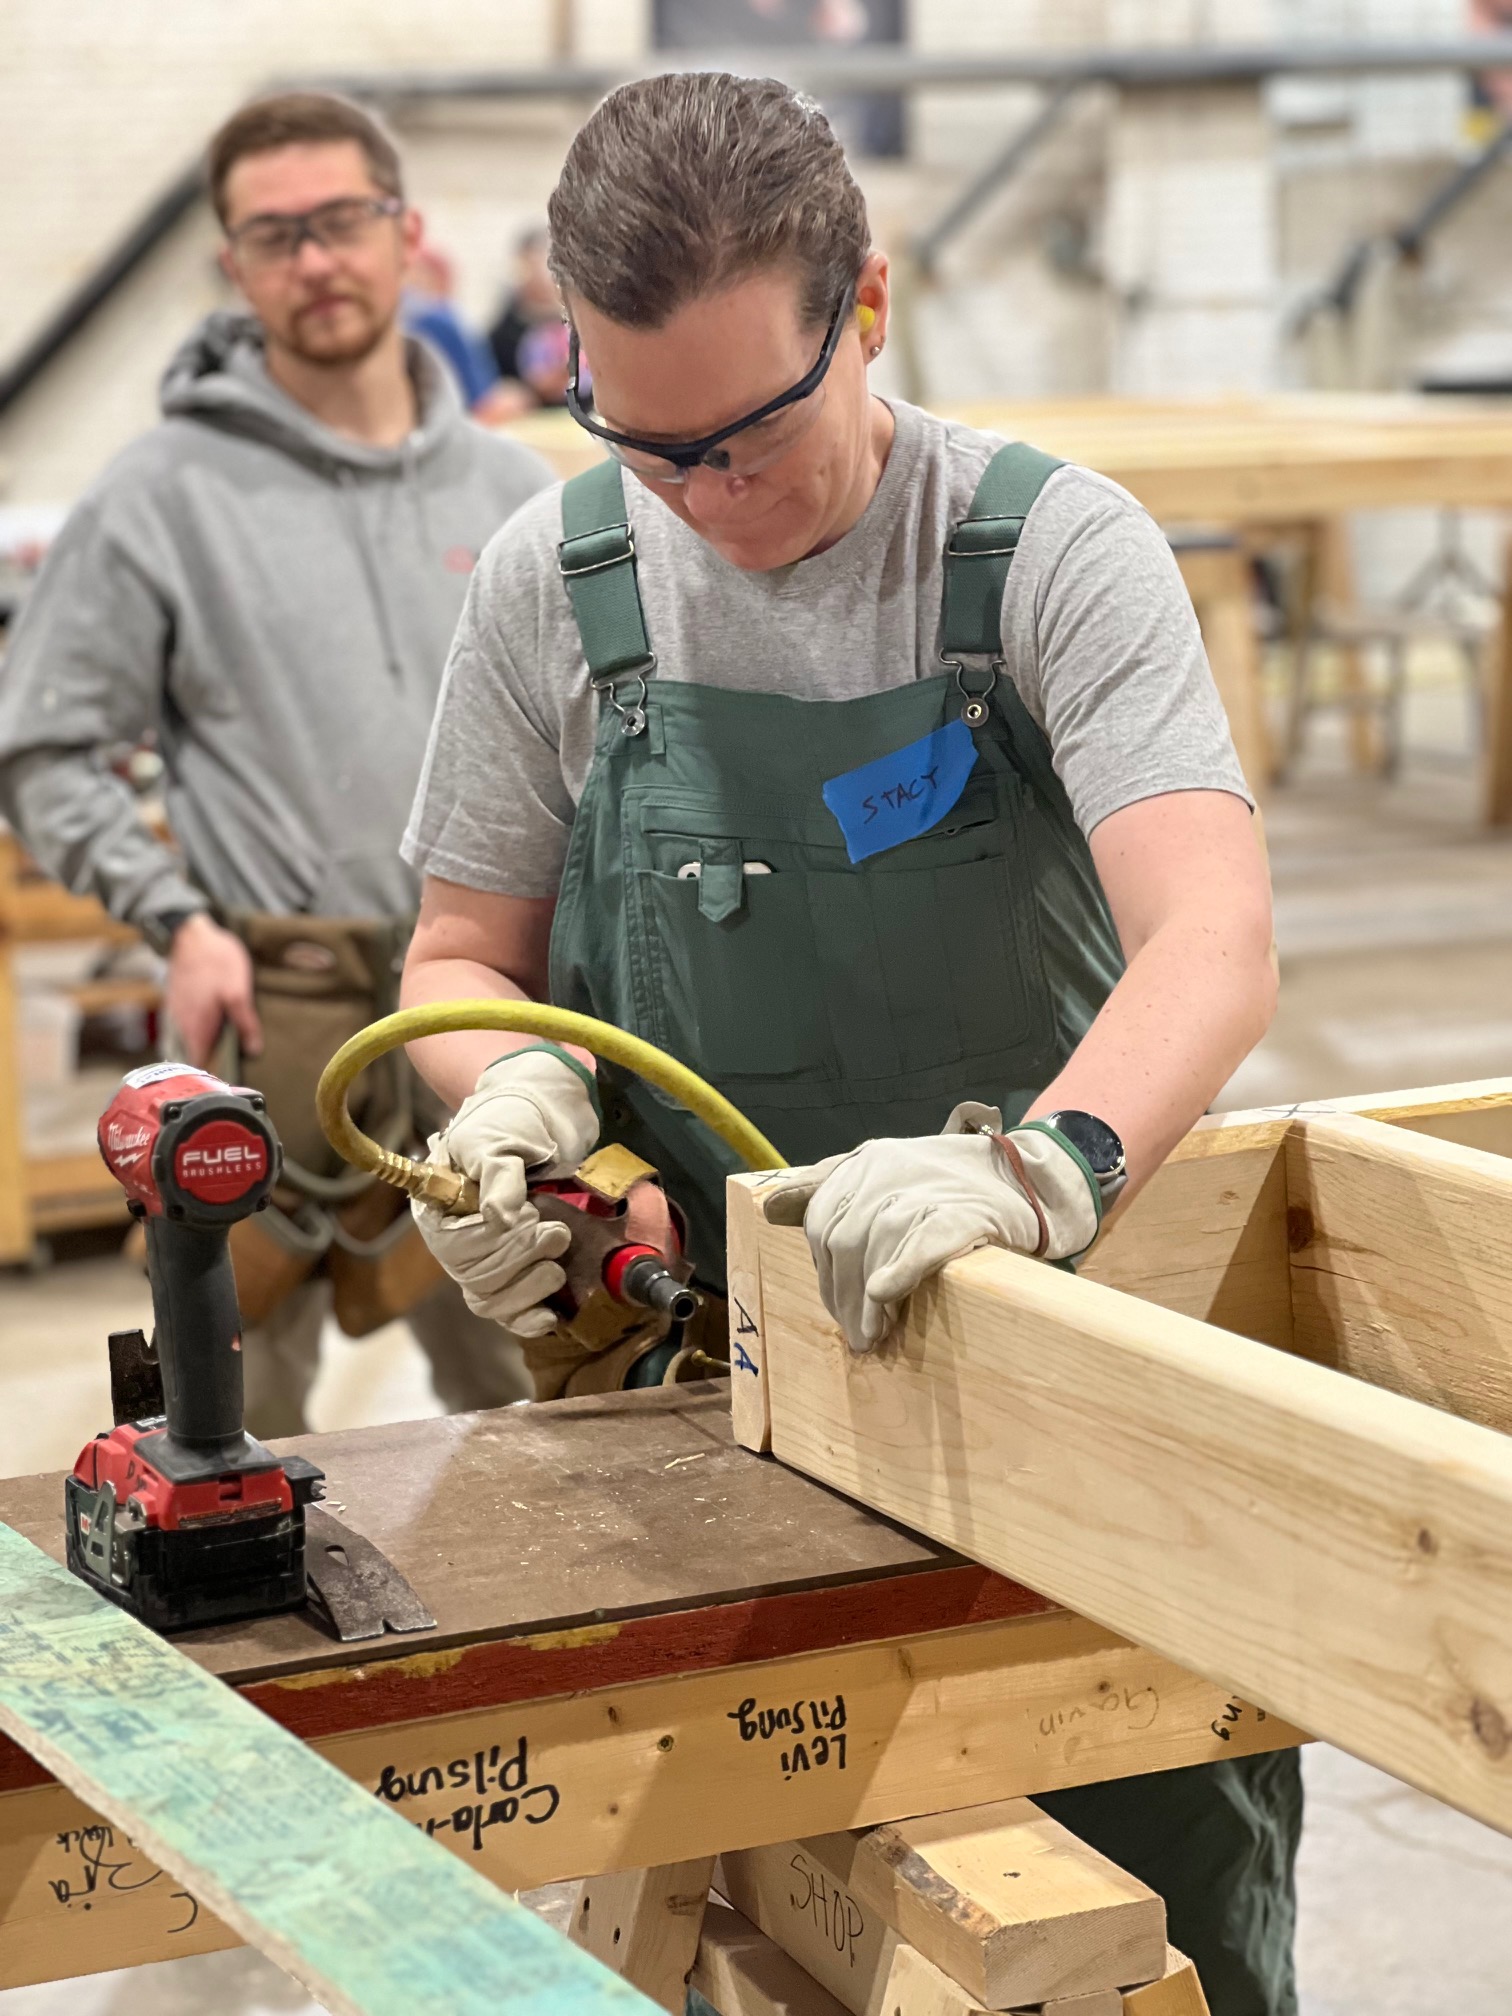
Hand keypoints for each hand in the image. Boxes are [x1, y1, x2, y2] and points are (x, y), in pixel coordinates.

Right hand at [164, 914, 261, 1066]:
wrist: (190, 935)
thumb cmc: (215, 961)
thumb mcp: (238, 992)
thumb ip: (245, 1023)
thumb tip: (253, 1050)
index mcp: (197, 1028)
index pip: (201, 1065)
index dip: (215, 1075)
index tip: (231, 1081)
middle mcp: (182, 1026)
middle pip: (196, 1055)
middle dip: (214, 1062)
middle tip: (236, 1064)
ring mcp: (178, 1014)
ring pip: (193, 1040)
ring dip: (209, 1046)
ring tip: (231, 1046)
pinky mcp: (180, 1004)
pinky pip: (190, 1027)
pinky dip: (203, 1031)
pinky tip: (218, 1025)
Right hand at [411, 1048, 599, 1333]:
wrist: (547, 1118)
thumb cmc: (513, 1122)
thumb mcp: (499, 1138)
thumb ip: (497, 1175)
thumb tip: (500, 1216)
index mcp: (439, 1206)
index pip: (454, 1245)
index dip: (493, 1240)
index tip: (527, 1215)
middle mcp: (455, 1239)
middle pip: (474, 1278)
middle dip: (520, 1259)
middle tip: (554, 1232)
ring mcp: (484, 1258)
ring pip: (490, 1300)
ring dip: (529, 1290)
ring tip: (556, 1264)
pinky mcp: (515, 1271)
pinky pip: (510, 1311)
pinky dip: (529, 1318)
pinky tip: (550, 1317)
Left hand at [766, 1123, 1100, 1353]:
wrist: (1030, 1178)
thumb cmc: (950, 1185)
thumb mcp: (884, 1175)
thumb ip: (828, 1188)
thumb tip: (770, 1208)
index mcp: (867, 1161)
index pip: (822, 1216)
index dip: (823, 1266)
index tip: (834, 1301)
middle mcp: (889, 1169)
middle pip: (842, 1236)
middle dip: (839, 1292)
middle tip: (856, 1333)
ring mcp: (927, 1188)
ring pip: (876, 1243)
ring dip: (867, 1299)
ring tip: (873, 1335)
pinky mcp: (965, 1212)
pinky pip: (923, 1241)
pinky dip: (901, 1268)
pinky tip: (886, 1294)